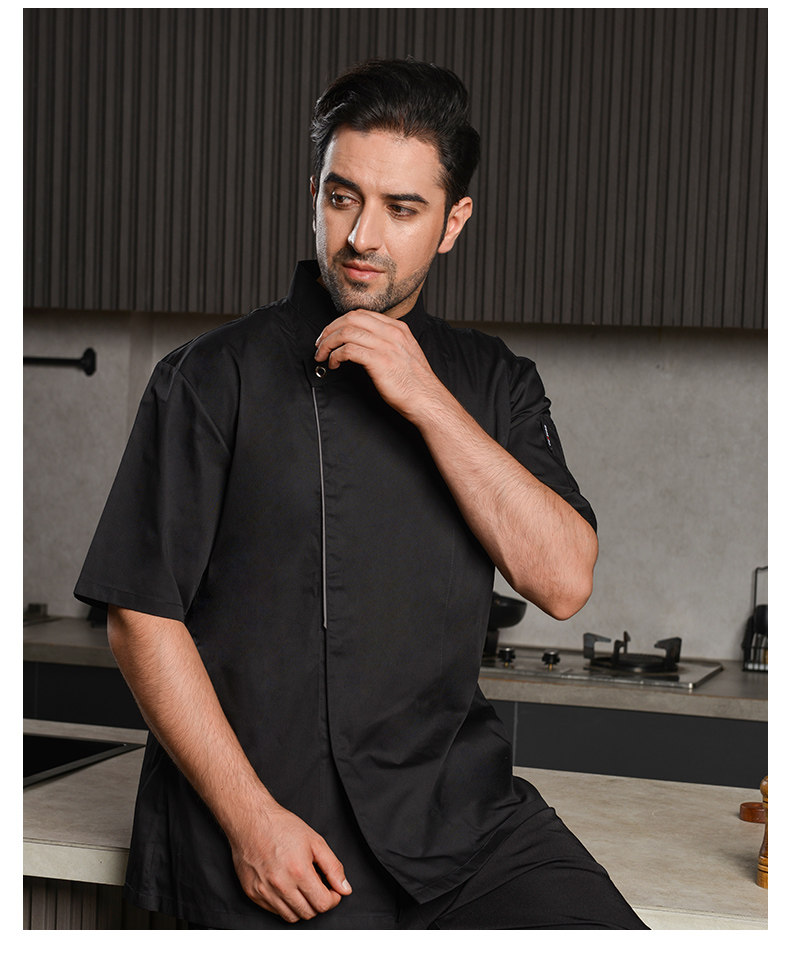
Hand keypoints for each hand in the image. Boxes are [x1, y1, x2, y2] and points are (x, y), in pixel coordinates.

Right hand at [229, 803, 351, 922]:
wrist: (251, 821)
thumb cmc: (282, 827)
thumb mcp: (315, 841)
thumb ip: (333, 867)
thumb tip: (345, 889)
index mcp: (299, 871)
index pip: (322, 904)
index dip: (332, 899)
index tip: (332, 890)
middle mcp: (281, 885)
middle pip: (308, 913)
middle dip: (318, 902)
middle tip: (318, 887)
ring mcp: (264, 892)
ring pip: (291, 917)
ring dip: (302, 906)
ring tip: (302, 887)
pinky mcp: (253, 894)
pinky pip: (274, 911)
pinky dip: (284, 904)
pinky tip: (286, 887)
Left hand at [314, 309, 442, 419]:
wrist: (426, 399)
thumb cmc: (414, 383)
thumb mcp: (404, 353)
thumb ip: (386, 343)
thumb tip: (361, 344)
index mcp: (397, 328)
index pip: (361, 314)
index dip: (340, 322)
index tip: (331, 334)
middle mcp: (391, 333)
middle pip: (350, 318)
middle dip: (330, 330)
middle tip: (320, 343)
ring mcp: (386, 346)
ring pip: (346, 332)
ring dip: (328, 344)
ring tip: (323, 355)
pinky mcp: (379, 361)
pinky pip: (348, 350)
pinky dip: (335, 356)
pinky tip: (334, 364)